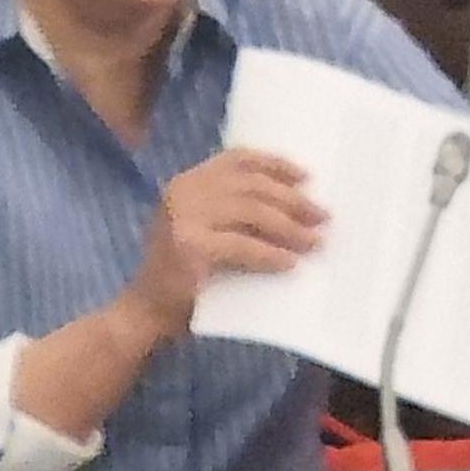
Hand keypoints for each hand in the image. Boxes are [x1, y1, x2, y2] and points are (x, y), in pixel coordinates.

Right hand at [124, 149, 325, 330]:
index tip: (307, 177)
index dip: (275, 164)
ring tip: (313, 242)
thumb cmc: (183, 274)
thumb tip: (297, 205)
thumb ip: (233, 211)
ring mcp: (183, 217)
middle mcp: (183, 192)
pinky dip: (270, 255)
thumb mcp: (204, 229)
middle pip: (251, 185)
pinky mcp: (189, 247)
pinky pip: (243, 246)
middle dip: (293, 200)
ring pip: (252, 212)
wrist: (146, 311)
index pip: (238, 160)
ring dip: (289, 228)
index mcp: (187, 182)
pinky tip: (289, 264)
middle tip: (322, 216)